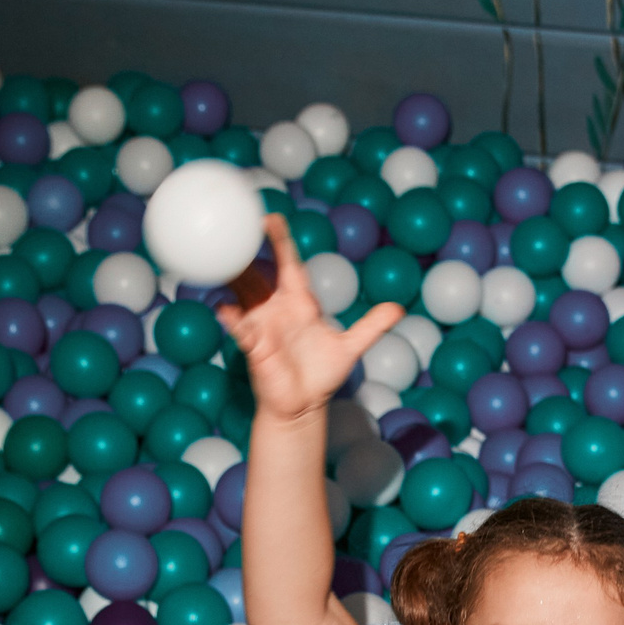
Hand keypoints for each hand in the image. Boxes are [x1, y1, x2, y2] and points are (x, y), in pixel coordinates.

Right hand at [217, 215, 407, 422]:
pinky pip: (241, 330)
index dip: (280, 241)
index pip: (288, 264)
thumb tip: (399, 308)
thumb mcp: (350, 347)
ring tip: (224, 255)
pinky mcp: (256, 348)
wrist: (303, 406)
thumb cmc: (322, 375)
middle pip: (259, 272)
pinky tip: (226, 308)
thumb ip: (372, 326)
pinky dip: (233, 319)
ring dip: (234, 275)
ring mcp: (262, 326)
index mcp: (298, 302)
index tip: (271, 219)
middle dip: (248, 250)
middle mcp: (276, 309)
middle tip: (239, 224)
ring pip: (244, 294)